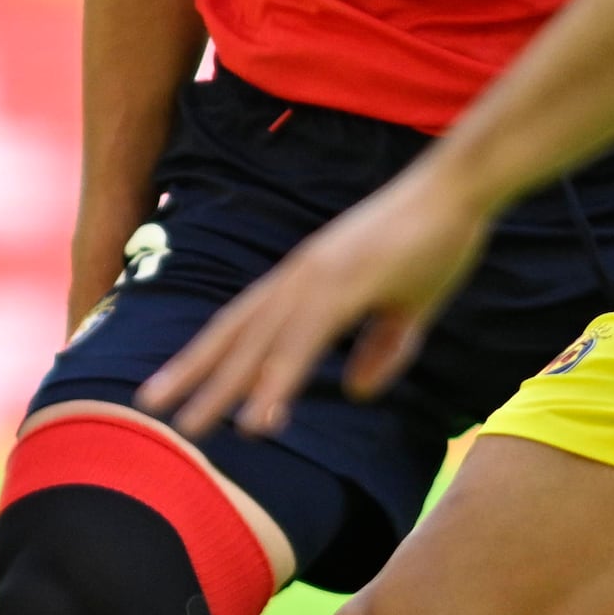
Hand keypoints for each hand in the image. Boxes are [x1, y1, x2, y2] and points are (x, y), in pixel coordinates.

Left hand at [142, 161, 495, 434]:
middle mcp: (302, 275)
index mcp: (308, 277)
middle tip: (151, 410)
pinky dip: (278, 379)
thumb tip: (354, 391)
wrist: (462, 187)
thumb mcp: (409, 308)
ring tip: (192, 427)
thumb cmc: (437, 239)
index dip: (206, 354)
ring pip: (261, 343)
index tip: (172, 385)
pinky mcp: (349, 283)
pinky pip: (305, 341)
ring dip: (224, 387)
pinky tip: (261, 415)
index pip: (244, 322)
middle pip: (236, 333)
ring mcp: (322, 277)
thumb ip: (381, 349)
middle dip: (193, 374)